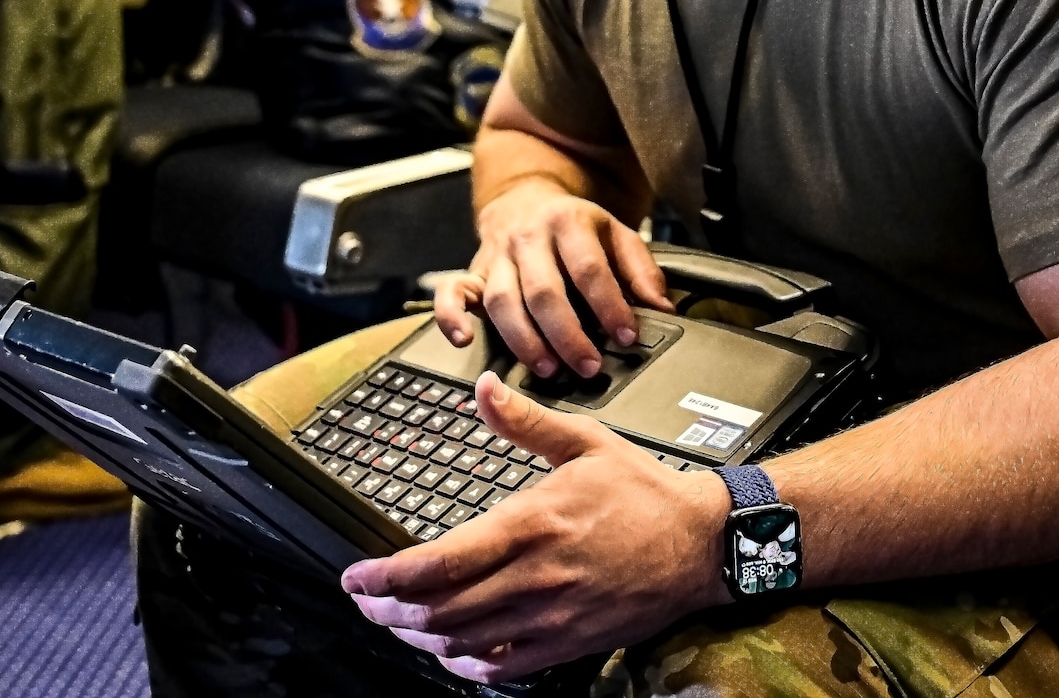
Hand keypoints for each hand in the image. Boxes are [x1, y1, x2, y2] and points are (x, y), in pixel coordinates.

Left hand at [342, 372, 729, 681]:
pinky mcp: (569, 642)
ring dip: (419, 637)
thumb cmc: (645, 492)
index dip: (385, 578)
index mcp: (531, 524)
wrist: (702, 543)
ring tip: (398, 623)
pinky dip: (466, 665)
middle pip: (439, 611)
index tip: (356, 577)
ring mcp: (551, 616)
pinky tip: (451, 653)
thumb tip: (483, 390)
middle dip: (388, 612)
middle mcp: (535, 577)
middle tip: (366, 602)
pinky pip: (503, 668)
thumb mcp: (585, 442)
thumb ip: (524, 422)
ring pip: (463, 642)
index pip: (438, 563)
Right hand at [436, 178, 672, 378]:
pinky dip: (451, 317)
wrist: (526, 201)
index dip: (609, 306)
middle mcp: (528, 238)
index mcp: (569, 223)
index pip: (589, 269)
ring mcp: (496, 256)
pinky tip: (463, 341)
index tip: (626, 337)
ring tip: (547, 368)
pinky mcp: (471, 271)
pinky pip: (452, 293)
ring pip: (503, 301)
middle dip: (568, 334)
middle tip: (588, 365)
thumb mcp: (617, 236)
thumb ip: (641, 271)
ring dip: (524, 340)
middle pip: (544, 291)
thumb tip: (663, 310)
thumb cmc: (576, 229)